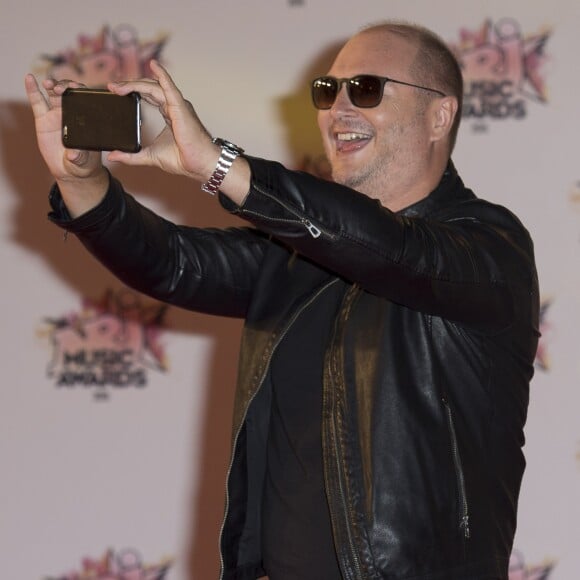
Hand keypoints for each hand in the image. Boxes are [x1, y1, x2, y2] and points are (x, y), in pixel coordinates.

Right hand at [24, 74, 105, 182]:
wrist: (69, 169)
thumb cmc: (83, 163)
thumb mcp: (84, 162)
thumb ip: (80, 157)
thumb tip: (73, 155)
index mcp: (86, 120)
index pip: (85, 100)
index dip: (81, 91)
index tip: (75, 88)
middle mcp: (72, 113)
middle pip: (69, 93)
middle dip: (65, 87)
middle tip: (61, 89)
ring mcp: (57, 114)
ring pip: (54, 94)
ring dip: (52, 85)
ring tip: (48, 84)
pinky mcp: (43, 118)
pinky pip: (37, 102)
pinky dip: (33, 90)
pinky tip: (29, 78)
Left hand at [106, 60, 216, 181]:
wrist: (199, 164)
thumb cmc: (183, 159)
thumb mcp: (149, 156)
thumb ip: (131, 155)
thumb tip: (113, 156)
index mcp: (169, 113)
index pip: (148, 95)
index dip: (132, 90)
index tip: (115, 92)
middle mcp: (173, 105)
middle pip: (148, 87)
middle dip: (129, 85)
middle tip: (111, 87)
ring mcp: (177, 104)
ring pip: (153, 86)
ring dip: (134, 83)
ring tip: (117, 86)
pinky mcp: (180, 106)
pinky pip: (169, 86)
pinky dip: (162, 75)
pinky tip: (153, 64)